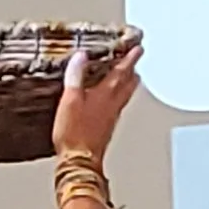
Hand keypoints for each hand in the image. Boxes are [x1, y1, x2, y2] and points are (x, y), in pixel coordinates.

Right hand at [53, 34, 142, 166]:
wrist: (80, 160)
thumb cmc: (74, 133)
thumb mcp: (70, 99)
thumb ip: (76, 76)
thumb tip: (81, 57)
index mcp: (105, 94)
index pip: (121, 71)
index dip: (130, 58)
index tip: (138, 48)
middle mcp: (113, 104)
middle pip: (128, 83)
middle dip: (132, 69)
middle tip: (136, 59)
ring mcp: (112, 116)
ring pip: (125, 94)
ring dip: (128, 82)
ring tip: (130, 76)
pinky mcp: (107, 126)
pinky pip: (118, 105)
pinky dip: (120, 95)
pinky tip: (114, 99)